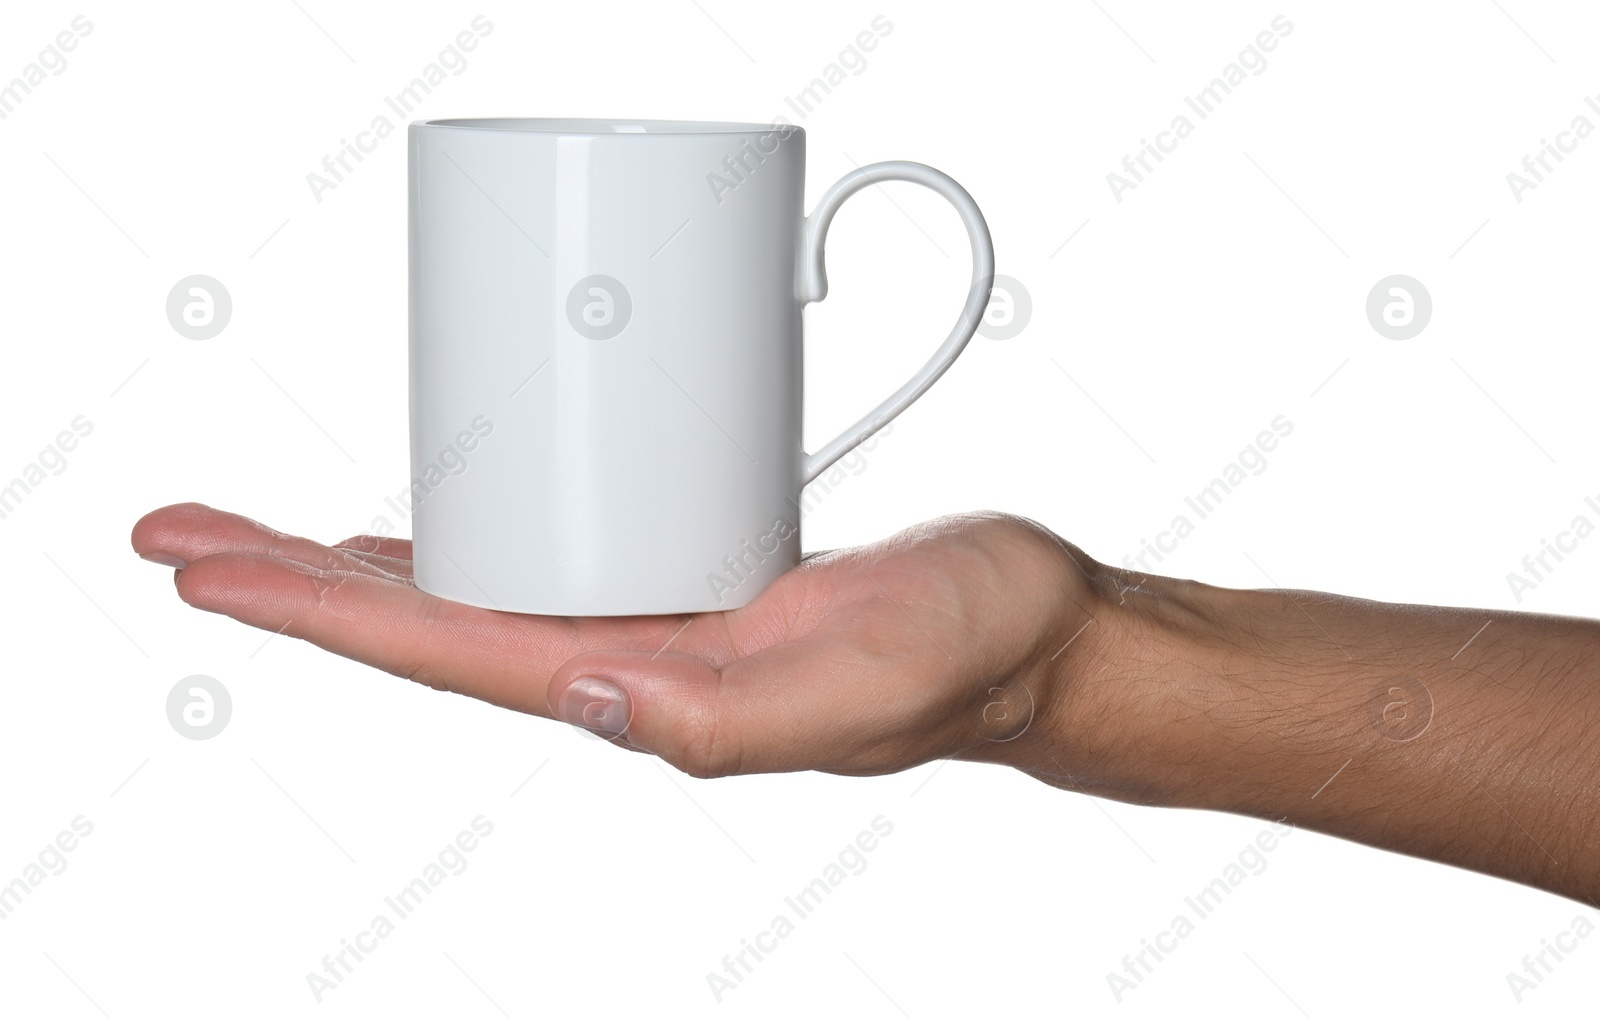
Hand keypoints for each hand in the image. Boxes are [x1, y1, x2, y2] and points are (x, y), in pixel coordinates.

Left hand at [131, 504, 1106, 779]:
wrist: (1025, 629)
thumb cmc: (964, 656)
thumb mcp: (861, 682)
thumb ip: (728, 716)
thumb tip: (589, 700)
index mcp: (650, 690)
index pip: (447, 652)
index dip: (320, 612)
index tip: (212, 569)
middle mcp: (630, 663)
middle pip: (429, 621)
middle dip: (299, 583)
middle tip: (188, 532)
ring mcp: (654, 620)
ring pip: (478, 589)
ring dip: (364, 564)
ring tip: (268, 532)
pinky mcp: (688, 576)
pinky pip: (550, 557)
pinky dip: (473, 538)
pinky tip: (433, 528)